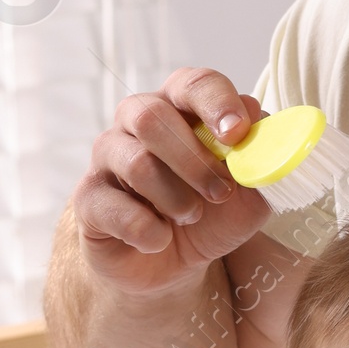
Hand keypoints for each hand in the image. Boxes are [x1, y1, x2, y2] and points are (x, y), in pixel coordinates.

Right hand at [70, 67, 268, 292]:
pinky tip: (160, 239)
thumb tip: (259, 117)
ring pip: (136, 163)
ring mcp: (107, 157)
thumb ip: (259, 158)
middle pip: (152, 117)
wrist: (173, 264)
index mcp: (179, 107)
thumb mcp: (248, 194)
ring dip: (175, 198)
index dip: (216, 103)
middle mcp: (135, 120)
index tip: (237, 134)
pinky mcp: (88, 198)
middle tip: (220, 192)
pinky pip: (114, 208)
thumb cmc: (210, 215)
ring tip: (191, 217)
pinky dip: (147, 231)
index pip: (194, 83)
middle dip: (194, 160)